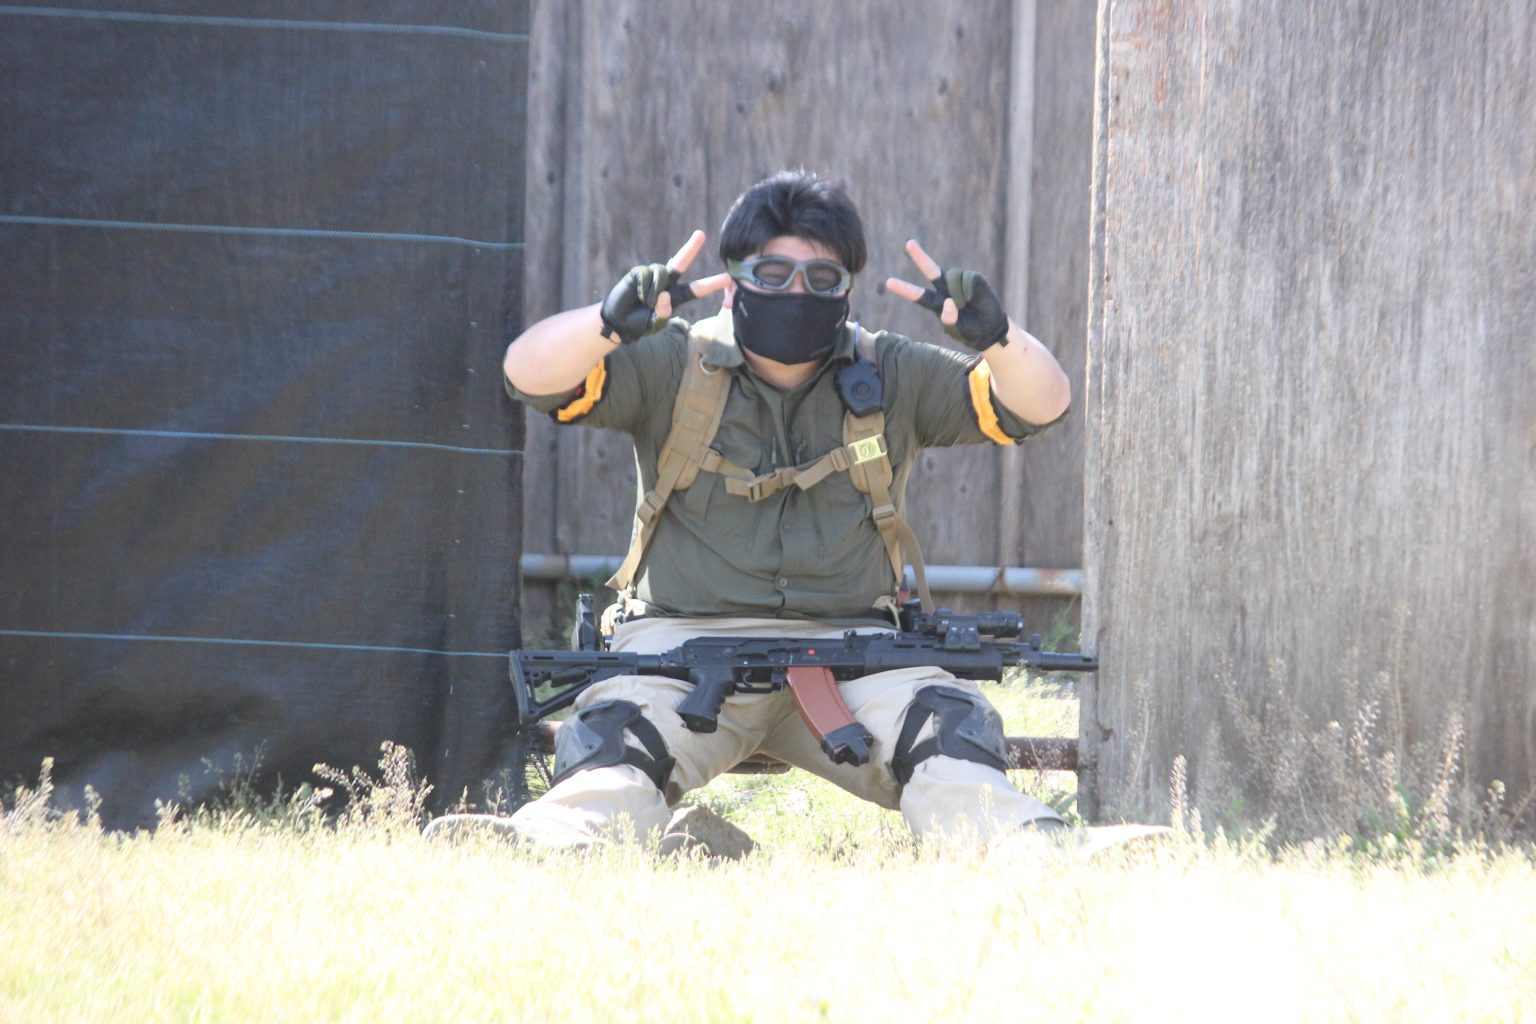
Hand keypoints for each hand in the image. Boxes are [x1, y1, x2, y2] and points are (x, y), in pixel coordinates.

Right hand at [599, 230, 731, 344]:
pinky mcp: (640, 272)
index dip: (712, 284)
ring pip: (660, 274)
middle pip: (680, 263)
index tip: (728, 278)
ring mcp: (653, 276)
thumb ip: (662, 313)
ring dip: (652, 291)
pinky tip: (636, 294)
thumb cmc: (640, 323)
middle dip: (690, 248)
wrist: (618, 320)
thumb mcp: (653, 323)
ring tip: (644, 302)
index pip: (697, 290)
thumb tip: (664, 295)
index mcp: (676, 297)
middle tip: (701, 234)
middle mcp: (667, 283)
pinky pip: (645, 276)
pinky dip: (642, 288)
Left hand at [884, 239, 1009, 350]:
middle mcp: (946, 289)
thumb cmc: (970, 331)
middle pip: (931, 270)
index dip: (904, 289)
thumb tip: (949, 301)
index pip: (918, 295)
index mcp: (936, 304)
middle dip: (920, 257)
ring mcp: (959, 282)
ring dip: (957, 291)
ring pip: (952, 276)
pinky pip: (968, 278)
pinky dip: (969, 289)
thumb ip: (949, 319)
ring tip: (965, 304)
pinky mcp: (974, 278)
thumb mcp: (957, 330)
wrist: (990, 328)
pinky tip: (974, 298)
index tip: (889, 283)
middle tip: (909, 244)